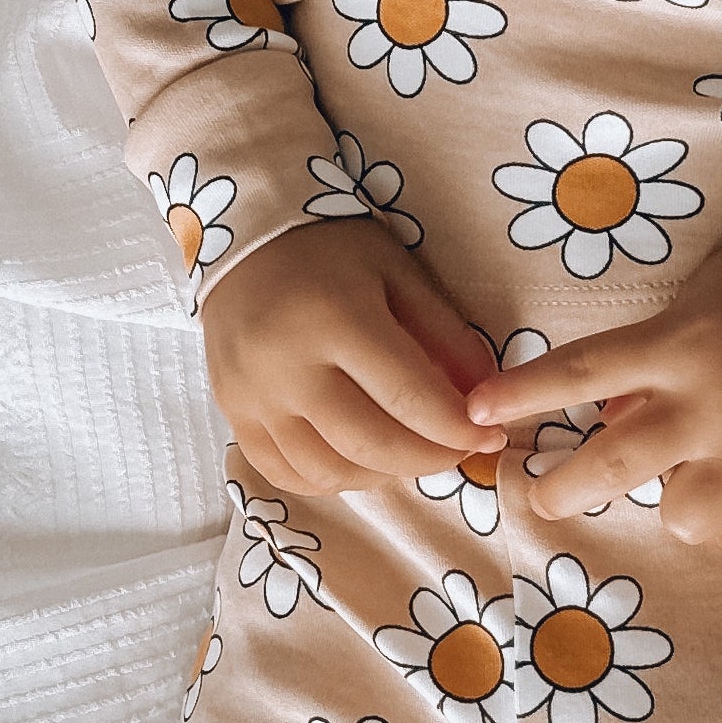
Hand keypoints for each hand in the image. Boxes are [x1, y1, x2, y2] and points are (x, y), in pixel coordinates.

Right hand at [203, 219, 489, 497]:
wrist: (244, 242)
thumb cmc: (332, 251)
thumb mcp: (398, 273)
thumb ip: (445, 334)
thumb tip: (487, 396)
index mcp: (337, 319)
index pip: (409, 397)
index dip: (456, 430)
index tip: (488, 437)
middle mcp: (288, 366)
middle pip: (371, 444)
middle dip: (429, 459)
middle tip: (457, 452)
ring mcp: (253, 397)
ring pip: (329, 470)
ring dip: (383, 475)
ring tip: (410, 453)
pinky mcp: (233, 414)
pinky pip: (287, 474)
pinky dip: (333, 480)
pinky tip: (361, 460)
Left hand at [462, 238, 721, 573]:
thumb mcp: (701, 300)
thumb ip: (654, 357)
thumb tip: (612, 414)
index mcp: (675, 343)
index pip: (581, 369)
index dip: (524, 392)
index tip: (475, 412)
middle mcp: (709, 398)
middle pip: (616, 463)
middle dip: (567, 490)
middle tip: (546, 498)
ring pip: (686, 516)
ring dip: (677, 513)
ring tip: (692, 492)